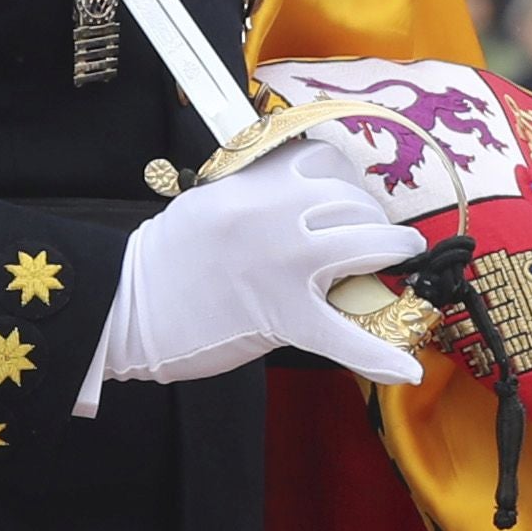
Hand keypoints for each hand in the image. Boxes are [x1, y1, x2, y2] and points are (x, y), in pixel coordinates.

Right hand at [92, 130, 422, 395]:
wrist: (124, 305)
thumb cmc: (166, 258)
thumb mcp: (212, 200)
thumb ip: (261, 192)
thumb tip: (314, 198)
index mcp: (254, 181)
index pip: (326, 161)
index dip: (348, 182)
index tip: (351, 199)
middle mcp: (275, 212)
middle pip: (353, 201)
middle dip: (371, 218)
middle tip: (373, 238)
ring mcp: (283, 262)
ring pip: (366, 243)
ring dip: (391, 251)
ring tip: (398, 259)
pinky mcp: (282, 314)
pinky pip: (344, 336)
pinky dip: (379, 356)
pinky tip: (407, 368)